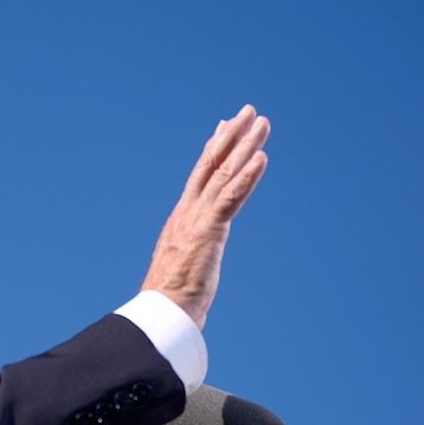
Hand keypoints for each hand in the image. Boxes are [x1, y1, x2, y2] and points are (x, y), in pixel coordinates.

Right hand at [141, 104, 269, 328]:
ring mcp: (196, 220)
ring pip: (223, 175)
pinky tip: (262, 158)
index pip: (200, 177)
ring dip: (244, 147)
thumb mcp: (184, 264)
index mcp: (181, 219)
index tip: (224, 128)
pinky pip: (230, 198)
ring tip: (261, 124)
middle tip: (248, 112)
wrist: (162, 312)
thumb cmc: (172, 298)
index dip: (213, 150)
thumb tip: (194, 256)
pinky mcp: (207, 231)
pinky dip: (247, 177)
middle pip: (211, 166)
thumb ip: (192, 251)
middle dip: (230, 137)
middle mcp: (187, 213)